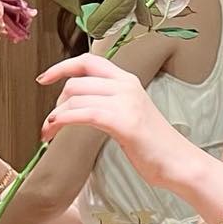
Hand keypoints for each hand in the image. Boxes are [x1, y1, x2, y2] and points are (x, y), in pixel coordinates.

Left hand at [38, 52, 197, 190]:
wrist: (179, 162)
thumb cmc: (153, 144)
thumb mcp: (130, 112)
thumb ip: (108, 101)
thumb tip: (76, 102)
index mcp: (127, 80)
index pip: (88, 61)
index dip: (61, 67)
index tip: (43, 78)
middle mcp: (126, 85)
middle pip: (76, 80)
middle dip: (56, 101)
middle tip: (53, 121)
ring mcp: (126, 102)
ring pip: (75, 97)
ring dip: (54, 115)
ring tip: (49, 132)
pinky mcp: (124, 122)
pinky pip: (83, 113)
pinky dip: (63, 120)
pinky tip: (56, 130)